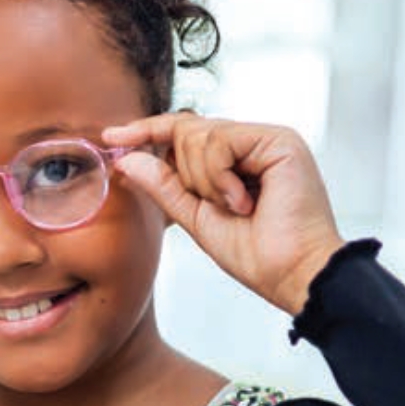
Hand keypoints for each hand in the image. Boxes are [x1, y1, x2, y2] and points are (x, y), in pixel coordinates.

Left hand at [101, 113, 346, 315]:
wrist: (292, 274)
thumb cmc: (256, 255)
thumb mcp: (196, 217)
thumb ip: (164, 186)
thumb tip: (127, 159)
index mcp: (235, 160)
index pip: (183, 132)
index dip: (147, 131)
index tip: (111, 137)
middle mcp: (252, 144)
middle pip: (186, 131)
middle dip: (186, 175)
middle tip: (218, 207)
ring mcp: (267, 139)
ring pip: (199, 134)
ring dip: (204, 181)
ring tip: (237, 207)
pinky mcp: (279, 139)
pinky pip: (219, 140)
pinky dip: (219, 176)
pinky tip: (243, 200)